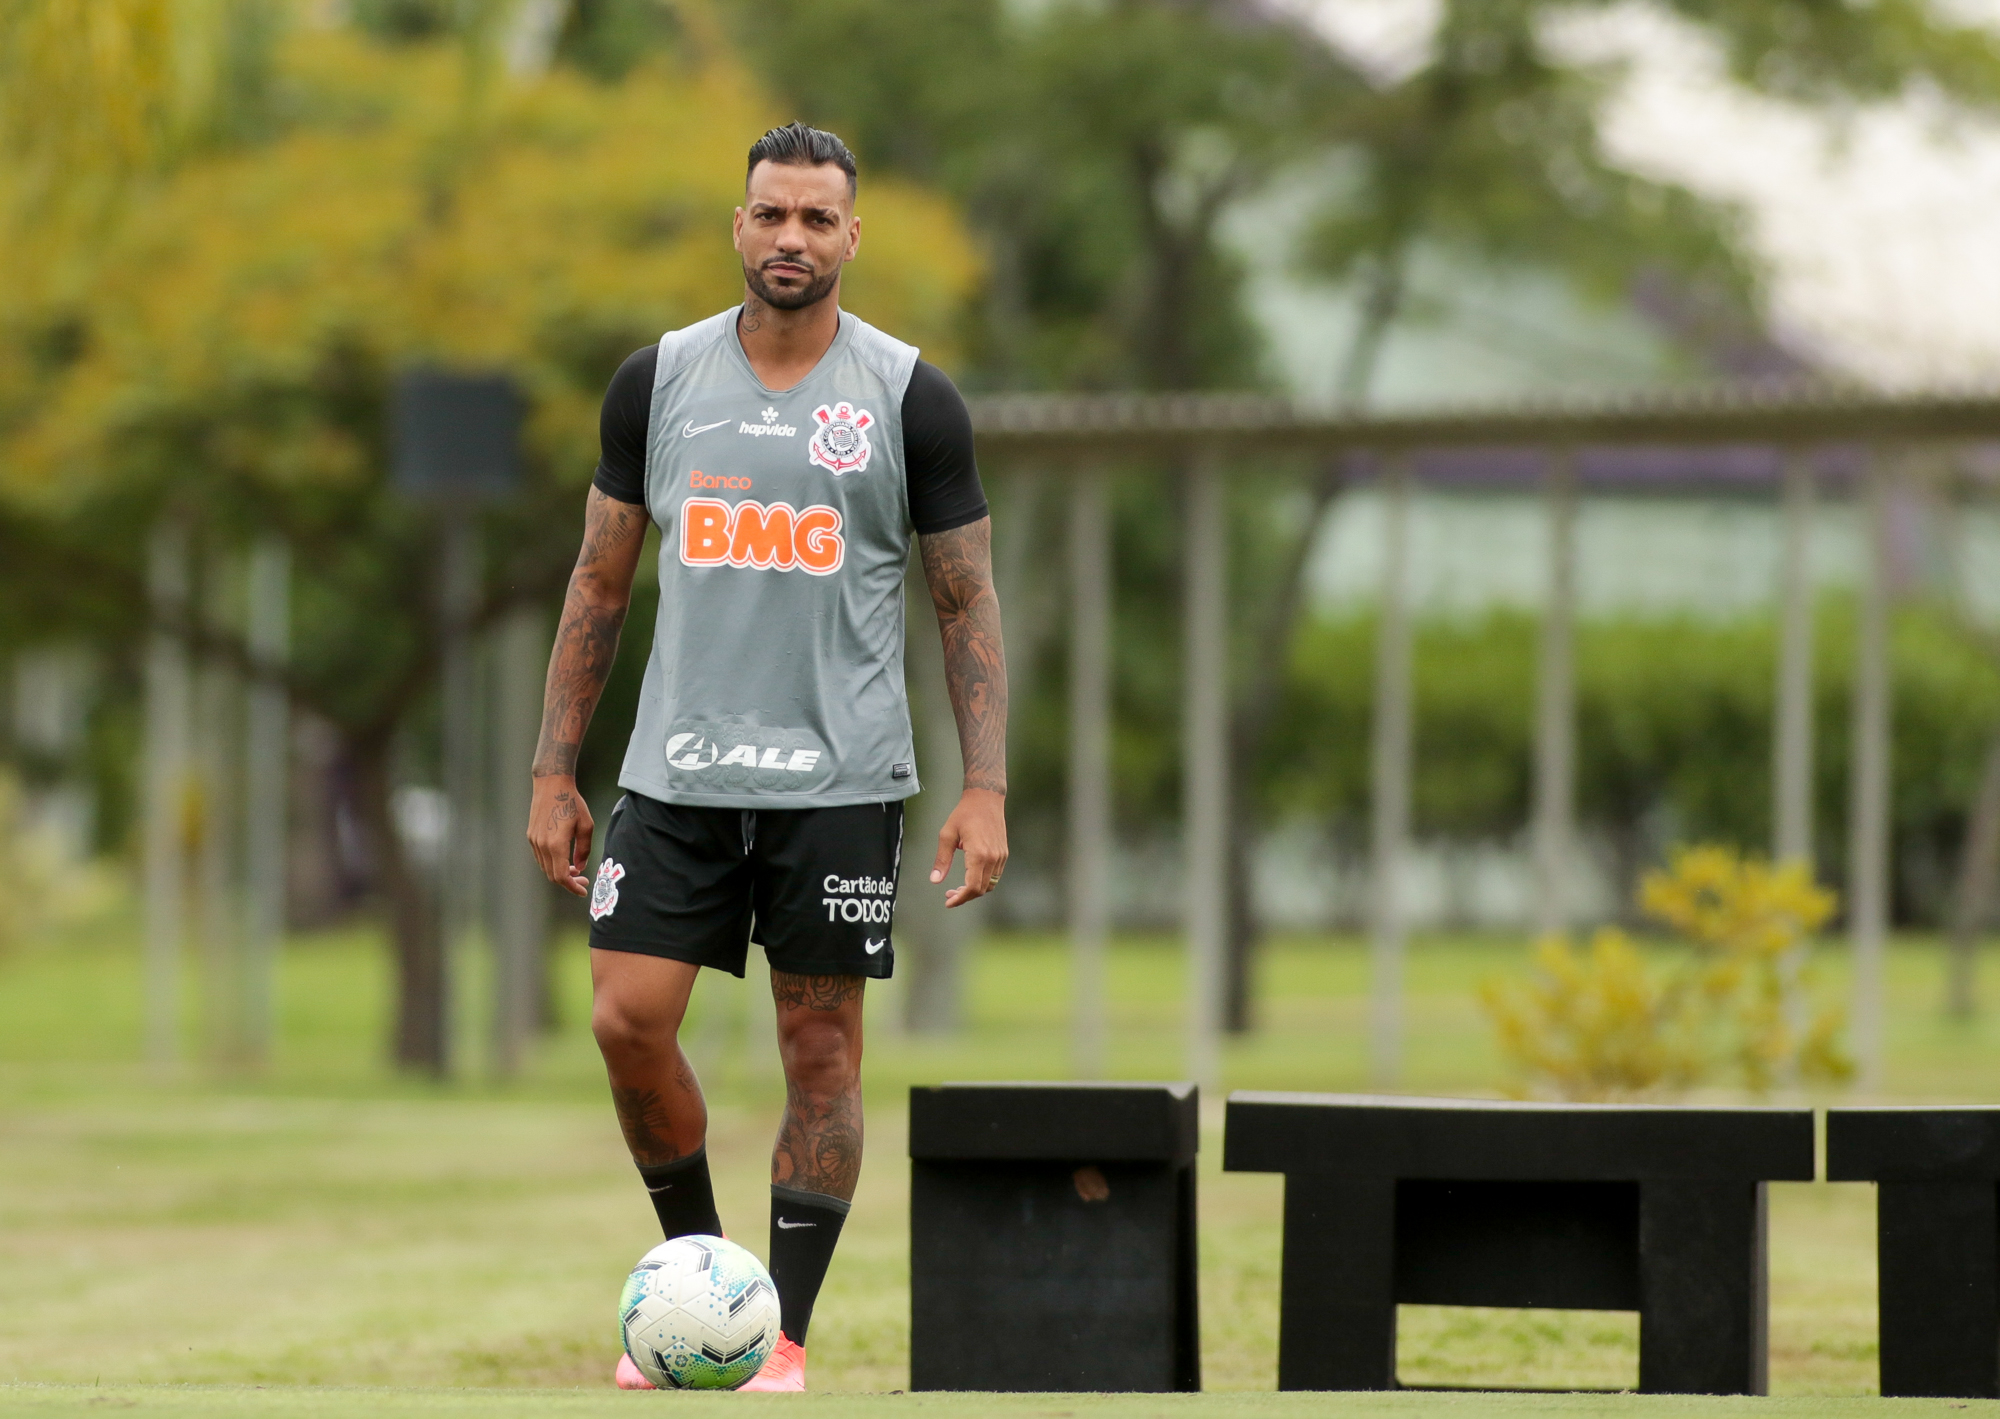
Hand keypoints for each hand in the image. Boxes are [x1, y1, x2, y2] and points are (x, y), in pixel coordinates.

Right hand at [527, 774, 593, 896]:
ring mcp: (534, 841)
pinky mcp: (531, 836)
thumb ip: (584, 849)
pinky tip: (564, 859)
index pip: (562, 876)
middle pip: (552, 875)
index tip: (583, 890)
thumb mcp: (586, 825)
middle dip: (569, 882)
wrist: (551, 784)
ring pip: (545, 868)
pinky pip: (541, 858)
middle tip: (583, 880)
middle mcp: (541, 845)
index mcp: (556, 844)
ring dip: (560, 873)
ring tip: (576, 870)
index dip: (573, 887)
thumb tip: (581, 867)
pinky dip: (552, 864)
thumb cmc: (572, 802)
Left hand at [931, 787, 1006, 907]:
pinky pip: (995, 876)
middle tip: (949, 895)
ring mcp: (1000, 856)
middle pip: (981, 889)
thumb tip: (934, 880)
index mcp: (979, 854)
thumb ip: (941, 860)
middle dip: (965, 896)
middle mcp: (993, 858)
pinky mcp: (1003, 854)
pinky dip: (983, 882)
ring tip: (958, 888)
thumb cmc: (964, 814)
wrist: (986, 799)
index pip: (972, 887)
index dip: (960, 899)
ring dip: (974, 891)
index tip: (948, 902)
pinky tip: (970, 877)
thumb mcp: (947, 835)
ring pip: (990, 885)